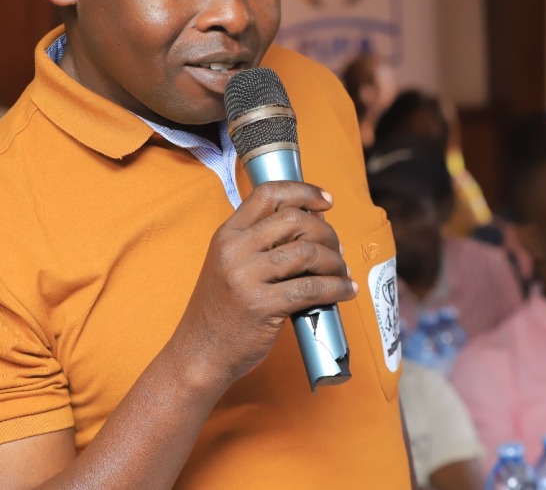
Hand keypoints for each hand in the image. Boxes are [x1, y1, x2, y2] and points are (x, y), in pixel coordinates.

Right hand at [171, 181, 355, 390]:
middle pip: (295, 219)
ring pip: (308, 252)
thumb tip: (314, 225)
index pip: (268, 193)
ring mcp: (246, 277)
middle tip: (337, 250)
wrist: (200, 353)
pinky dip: (336, 287)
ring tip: (342, 273)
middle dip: (327, 232)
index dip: (302, 192)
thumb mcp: (228, 264)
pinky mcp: (262, 305)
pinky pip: (311, 288)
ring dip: (335, 262)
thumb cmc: (221, 311)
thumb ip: (260, 242)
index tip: (326, 202)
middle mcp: (234, 249)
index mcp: (227, 234)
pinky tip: (345, 291)